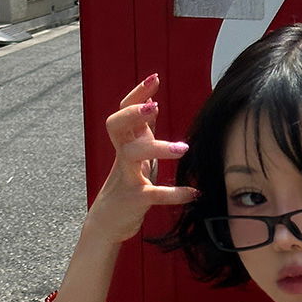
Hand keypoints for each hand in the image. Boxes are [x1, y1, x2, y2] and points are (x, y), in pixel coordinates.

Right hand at [85, 74, 199, 244]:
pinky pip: (154, 194)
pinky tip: (194, 193)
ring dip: (158, 147)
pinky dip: (175, 193)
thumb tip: (151, 104)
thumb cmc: (125, 186)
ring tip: (183, 148)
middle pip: (117, 124)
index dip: (137, 93)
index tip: (155, 78)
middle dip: (134, 113)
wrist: (107, 223)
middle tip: (154, 106)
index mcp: (125, 143)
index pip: (124, 110)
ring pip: (133, 153)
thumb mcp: (135, 155)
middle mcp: (122, 156)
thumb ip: (143, 132)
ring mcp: (126, 176)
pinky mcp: (134, 199)